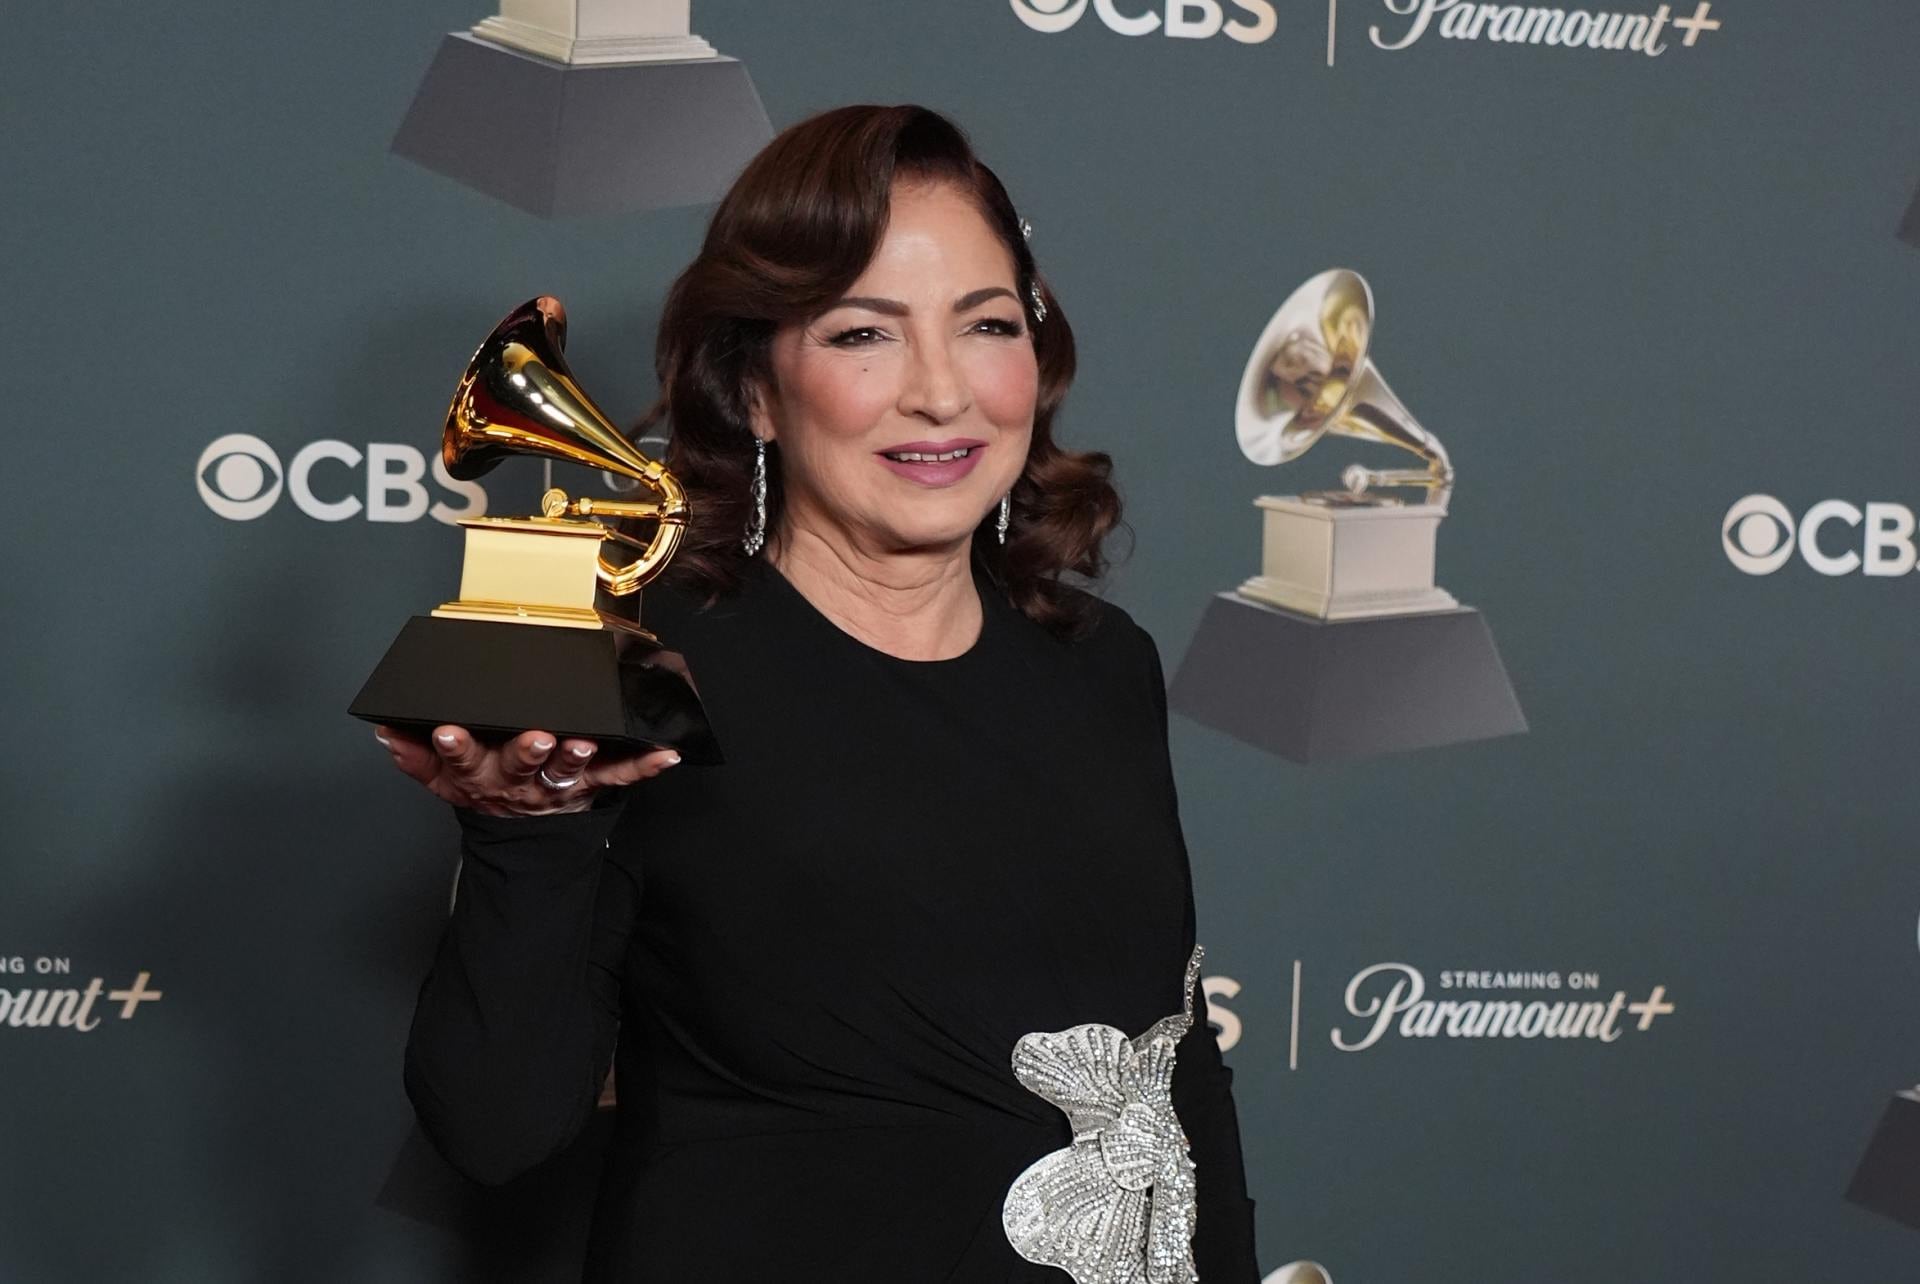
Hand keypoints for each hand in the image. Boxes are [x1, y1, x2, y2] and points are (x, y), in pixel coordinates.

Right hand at [372, 724, 679, 816]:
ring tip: (584, 743)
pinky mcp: (591, 787)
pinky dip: (645, 767)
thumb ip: (415, 757)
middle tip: (537, 737)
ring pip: (567, 770)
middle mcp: (520, 780)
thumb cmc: (487, 787)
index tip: (448, 731)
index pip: (461, 758)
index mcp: (481, 772)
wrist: (524, 830)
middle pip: (520, 764)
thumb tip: (389, 733)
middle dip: (527, 751)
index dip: (454, 746)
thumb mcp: (443, 780)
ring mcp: (557, 784)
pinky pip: (620, 777)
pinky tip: (666, 755)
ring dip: (576, 756)